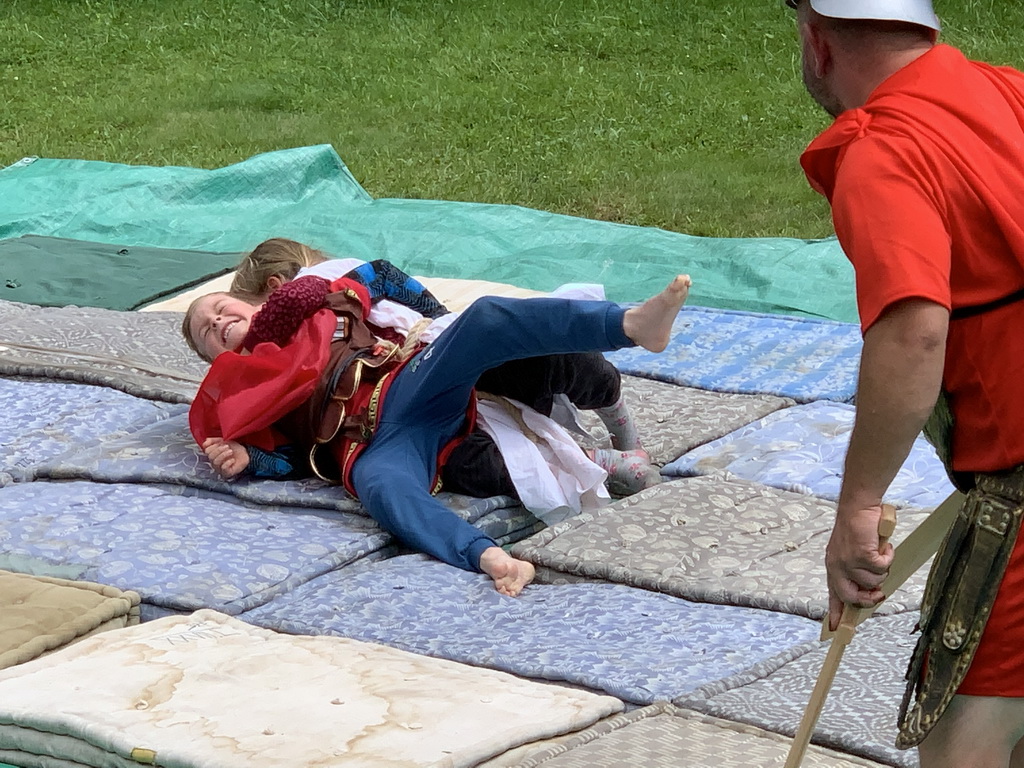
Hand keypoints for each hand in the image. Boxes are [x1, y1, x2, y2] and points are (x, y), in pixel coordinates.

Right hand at [201, 437, 249, 478]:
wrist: (245, 454)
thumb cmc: (234, 448)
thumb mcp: (224, 441)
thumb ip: (214, 440)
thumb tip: (206, 440)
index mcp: (212, 454)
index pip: (206, 450)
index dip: (213, 445)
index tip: (221, 442)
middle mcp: (214, 462)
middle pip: (210, 456)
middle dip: (219, 450)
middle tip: (227, 447)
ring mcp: (219, 468)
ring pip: (216, 462)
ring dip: (224, 455)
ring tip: (231, 451)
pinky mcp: (226, 473)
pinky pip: (223, 468)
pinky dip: (228, 462)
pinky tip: (233, 460)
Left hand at [825, 504, 893, 629]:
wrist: (858, 507)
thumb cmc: (858, 528)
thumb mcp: (851, 552)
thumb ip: (857, 571)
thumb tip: (872, 590)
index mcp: (834, 567)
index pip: (834, 595)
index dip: (836, 613)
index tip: (835, 630)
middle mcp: (837, 567)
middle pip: (852, 597)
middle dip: (869, 598)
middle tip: (879, 592)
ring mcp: (848, 562)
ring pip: (874, 581)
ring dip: (882, 568)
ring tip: (878, 552)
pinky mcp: (861, 555)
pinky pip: (883, 567)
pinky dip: (888, 556)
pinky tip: (883, 545)